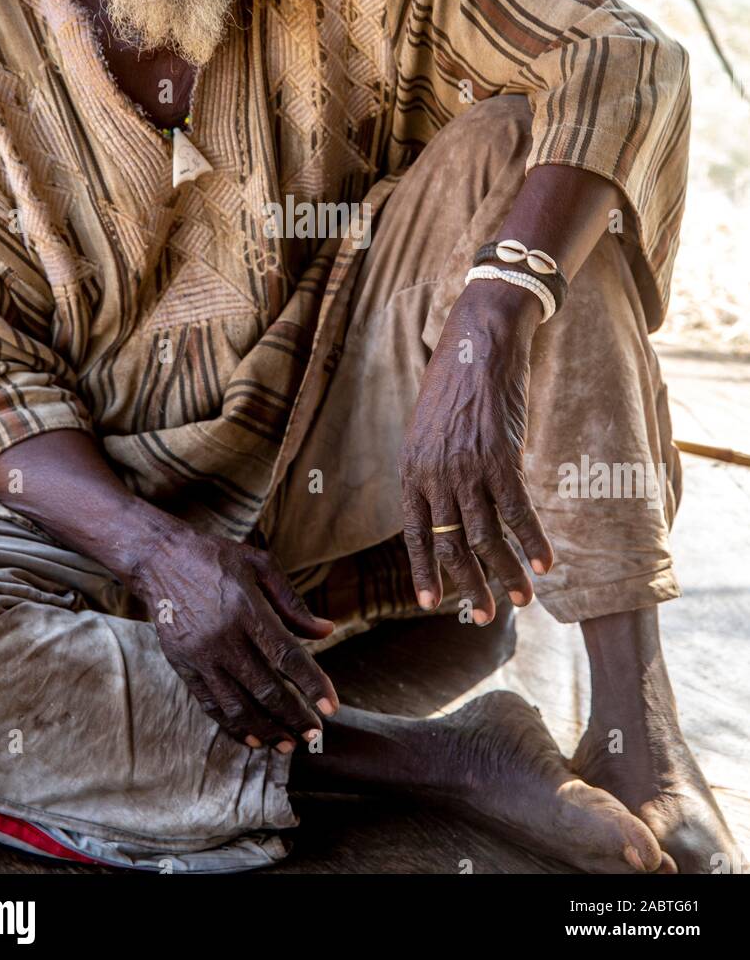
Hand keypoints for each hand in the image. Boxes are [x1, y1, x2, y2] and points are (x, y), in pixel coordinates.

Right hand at [131, 519, 338, 750]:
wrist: (159, 558)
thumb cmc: (216, 558)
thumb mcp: (259, 564)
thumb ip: (293, 602)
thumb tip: (327, 631)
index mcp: (247, 609)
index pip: (287, 656)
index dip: (312, 685)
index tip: (331, 707)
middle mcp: (223, 637)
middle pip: (265, 689)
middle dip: (294, 717)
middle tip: (315, 735)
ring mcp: (200, 655)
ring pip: (237, 705)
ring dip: (266, 730)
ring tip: (288, 744)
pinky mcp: (182, 666)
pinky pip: (211, 704)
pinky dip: (233, 725)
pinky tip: (253, 737)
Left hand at [399, 279, 553, 622]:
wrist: (478, 343)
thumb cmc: (456, 385)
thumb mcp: (430, 431)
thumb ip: (436, 471)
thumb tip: (453, 509)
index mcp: (413, 470)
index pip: (416, 534)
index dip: (426, 570)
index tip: (433, 603)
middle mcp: (435, 475)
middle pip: (453, 545)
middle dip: (471, 586)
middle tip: (487, 616)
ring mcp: (467, 468)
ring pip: (487, 537)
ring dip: (507, 573)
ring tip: (523, 600)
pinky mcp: (499, 458)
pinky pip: (518, 513)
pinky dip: (533, 541)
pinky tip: (546, 564)